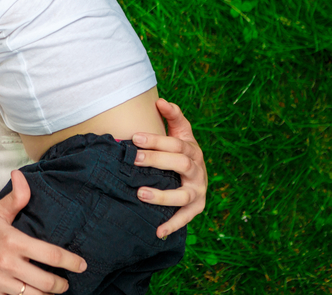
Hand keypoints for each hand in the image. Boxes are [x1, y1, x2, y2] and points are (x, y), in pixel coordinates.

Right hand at [0, 171, 85, 294]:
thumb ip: (16, 198)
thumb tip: (21, 175)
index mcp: (12, 241)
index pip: (50, 254)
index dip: (71, 262)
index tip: (82, 266)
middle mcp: (6, 262)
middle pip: (46, 281)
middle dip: (61, 285)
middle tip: (65, 284)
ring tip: (51, 292)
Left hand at [131, 98, 206, 237]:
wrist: (198, 175)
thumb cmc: (182, 151)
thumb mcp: (181, 132)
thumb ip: (173, 117)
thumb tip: (160, 101)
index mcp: (192, 149)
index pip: (176, 143)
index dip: (157, 139)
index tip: (135, 137)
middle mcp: (197, 170)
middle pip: (180, 163)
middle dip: (156, 160)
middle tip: (134, 159)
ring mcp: (198, 191)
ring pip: (183, 195)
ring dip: (162, 196)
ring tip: (140, 193)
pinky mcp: (196, 208)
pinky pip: (185, 218)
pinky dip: (172, 225)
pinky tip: (157, 232)